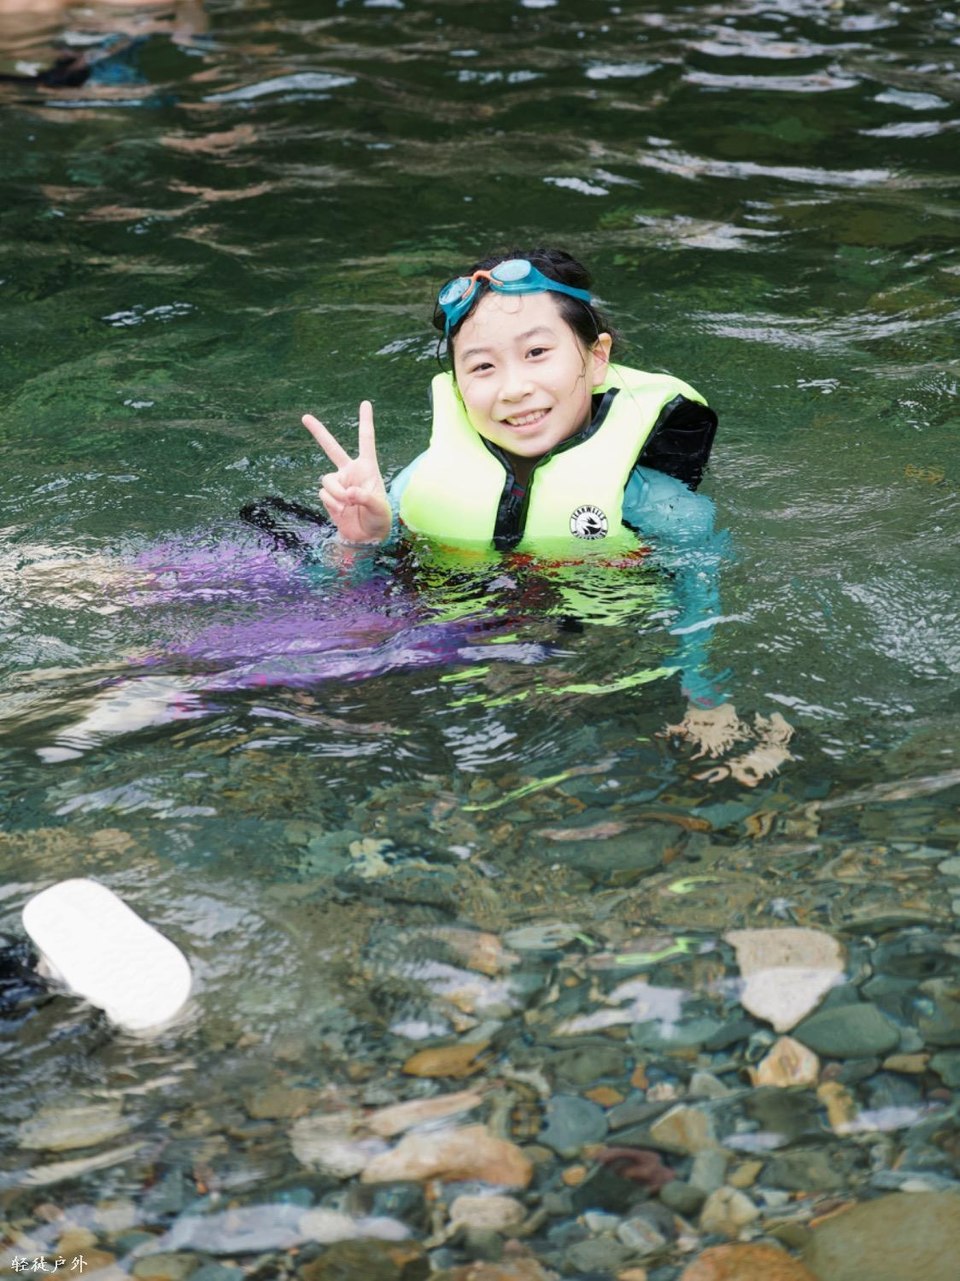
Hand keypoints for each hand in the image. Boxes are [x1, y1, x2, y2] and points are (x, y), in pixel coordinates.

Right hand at [302, 400, 391, 544]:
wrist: (367, 537)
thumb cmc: (380, 519)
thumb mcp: (379, 508)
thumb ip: (365, 498)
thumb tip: (348, 493)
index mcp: (367, 467)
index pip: (366, 440)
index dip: (365, 421)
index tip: (365, 403)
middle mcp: (350, 471)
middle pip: (331, 447)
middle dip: (318, 432)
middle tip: (305, 417)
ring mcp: (338, 483)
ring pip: (326, 479)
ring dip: (335, 493)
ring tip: (347, 505)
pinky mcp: (329, 496)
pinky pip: (324, 494)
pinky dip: (332, 503)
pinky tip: (342, 511)